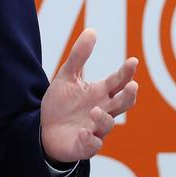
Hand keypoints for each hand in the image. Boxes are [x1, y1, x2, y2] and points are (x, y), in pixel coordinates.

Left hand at [40, 28, 138, 163]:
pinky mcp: (85, 146)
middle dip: (129, 95)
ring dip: (103, 117)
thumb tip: (92, 30)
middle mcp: (102, 110)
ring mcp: (95, 128)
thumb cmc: (61, 104)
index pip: (119, 81)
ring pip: (108, 124)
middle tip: (132, 85)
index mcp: (101, 92)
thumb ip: (79, 56)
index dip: (127, 72)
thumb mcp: (67, 76)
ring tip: (94, 110)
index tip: (132, 61)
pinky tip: (83, 132)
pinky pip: (93, 145)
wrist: (43, 130)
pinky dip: (90, 140)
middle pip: (123, 103)